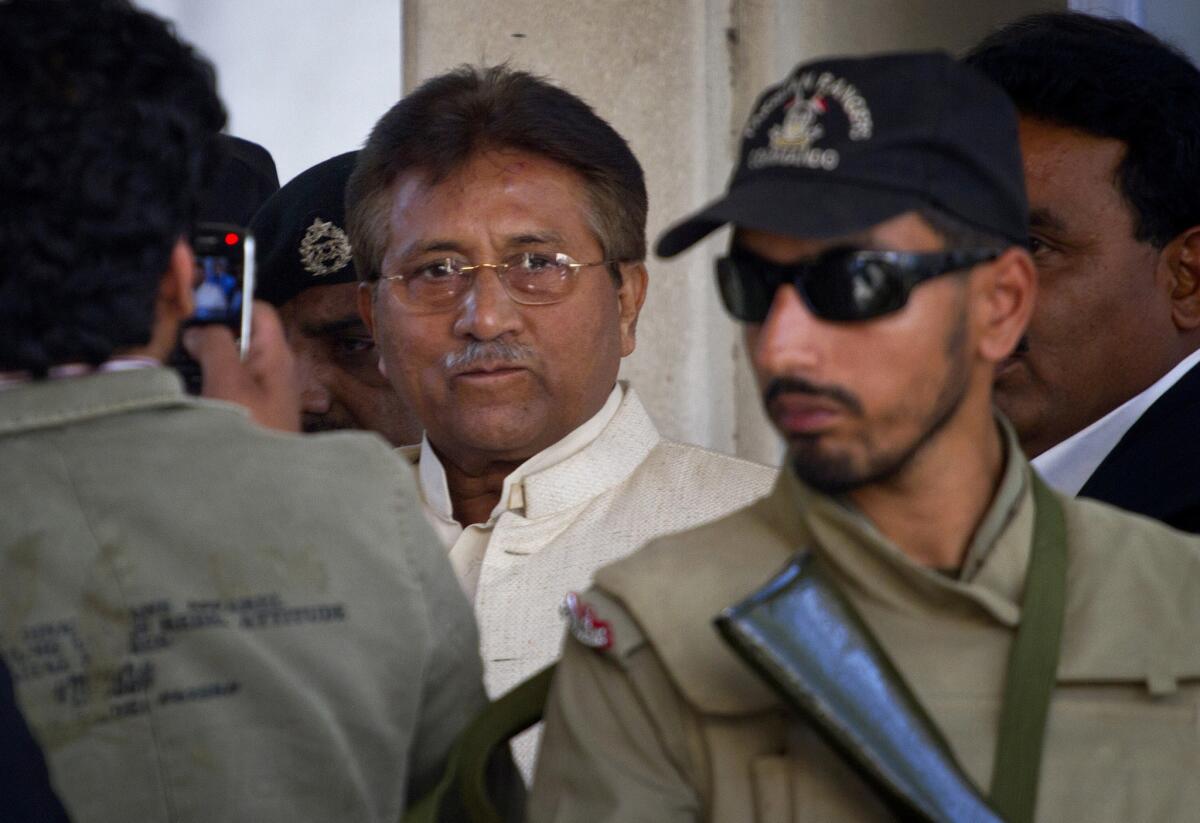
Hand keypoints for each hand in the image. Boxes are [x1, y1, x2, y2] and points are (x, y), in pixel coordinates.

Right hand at [183, 301, 300, 431]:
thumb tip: (198, 328)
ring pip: (230, 362)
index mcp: (276, 353)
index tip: (194, 306)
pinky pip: (227, 386)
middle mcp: (272, 369)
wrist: (265, 484)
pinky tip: (187, 392)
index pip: (257, 309)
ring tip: (175, 365)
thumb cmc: (253, 429)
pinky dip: (208, 384)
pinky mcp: (251, 412)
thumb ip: (215, 345)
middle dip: (209, 334)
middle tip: (175, 337)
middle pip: (240, 335)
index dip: (228, 301)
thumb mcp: (229, 381)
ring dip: (204, 361)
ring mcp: (262, 392)